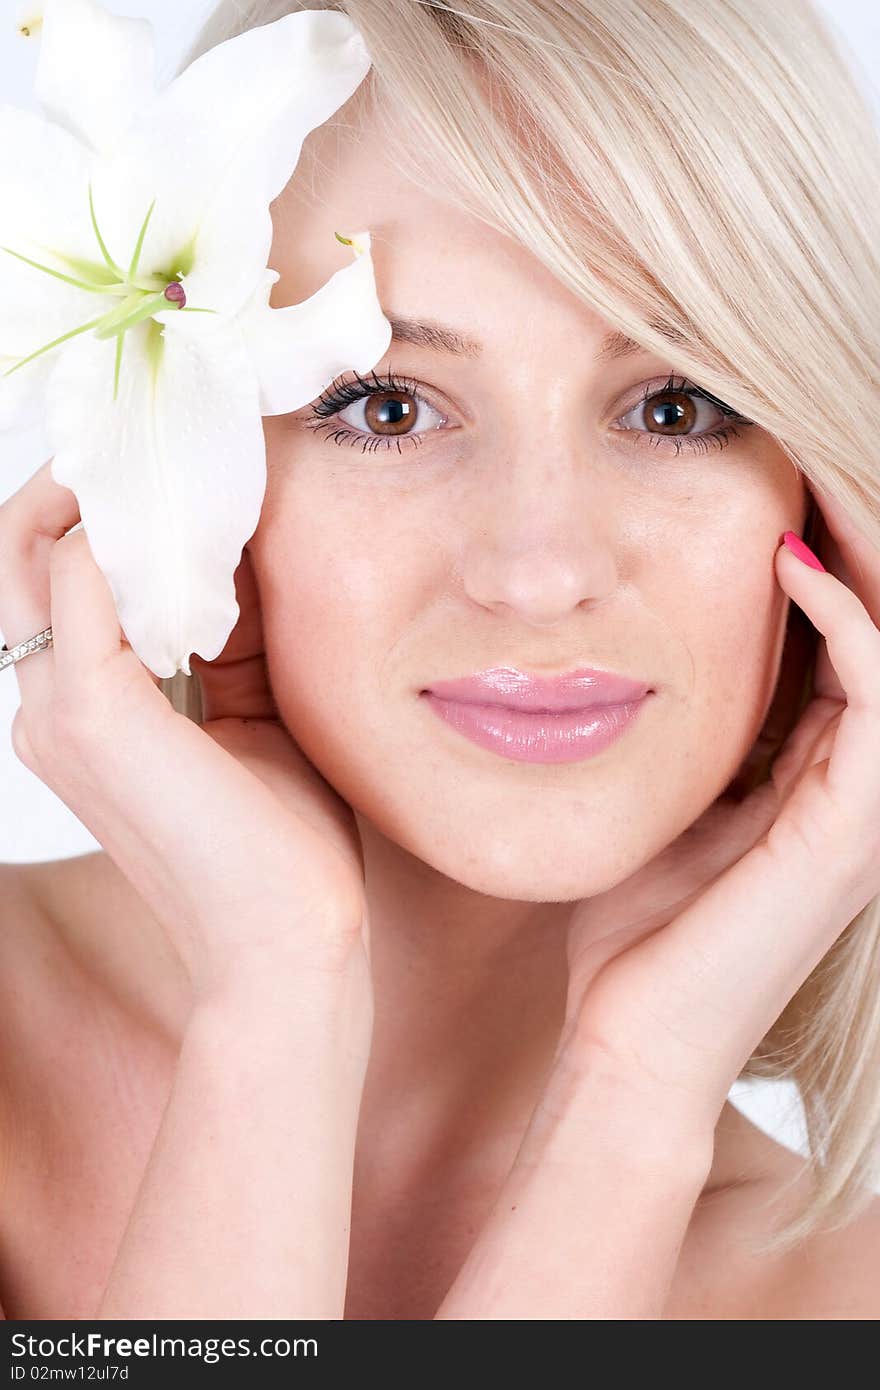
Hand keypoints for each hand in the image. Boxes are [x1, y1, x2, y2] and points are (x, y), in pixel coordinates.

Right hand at [0, 460, 369, 999]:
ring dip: (116, 488)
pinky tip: (207, 509)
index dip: (110, 504)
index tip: (182, 453)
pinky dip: (135, 527)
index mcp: (81, 707)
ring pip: (45, 548)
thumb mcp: (255, 710)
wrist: (290, 947)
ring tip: (194, 448)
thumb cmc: (283, 841)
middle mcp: (49, 702)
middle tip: (179, 427)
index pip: (64, 572)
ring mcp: (58, 708)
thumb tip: (240, 537)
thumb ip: (226, 633)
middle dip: (98, 476)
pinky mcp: (93, 714)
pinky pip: (86, 578)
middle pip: (33, 547)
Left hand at [557, 480, 879, 1138]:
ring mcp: (869, 803)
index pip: (851, 619)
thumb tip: (631, 633)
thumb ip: (681, 725)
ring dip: (869, 544)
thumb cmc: (633, 921)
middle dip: (860, 517)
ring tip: (812, 460)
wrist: (633, 1037)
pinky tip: (785, 558)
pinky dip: (844, 619)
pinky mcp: (854, 831)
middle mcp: (864, 774)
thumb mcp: (660, 794)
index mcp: (821, 764)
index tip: (767, 454)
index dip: (829, 533)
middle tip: (799, 431)